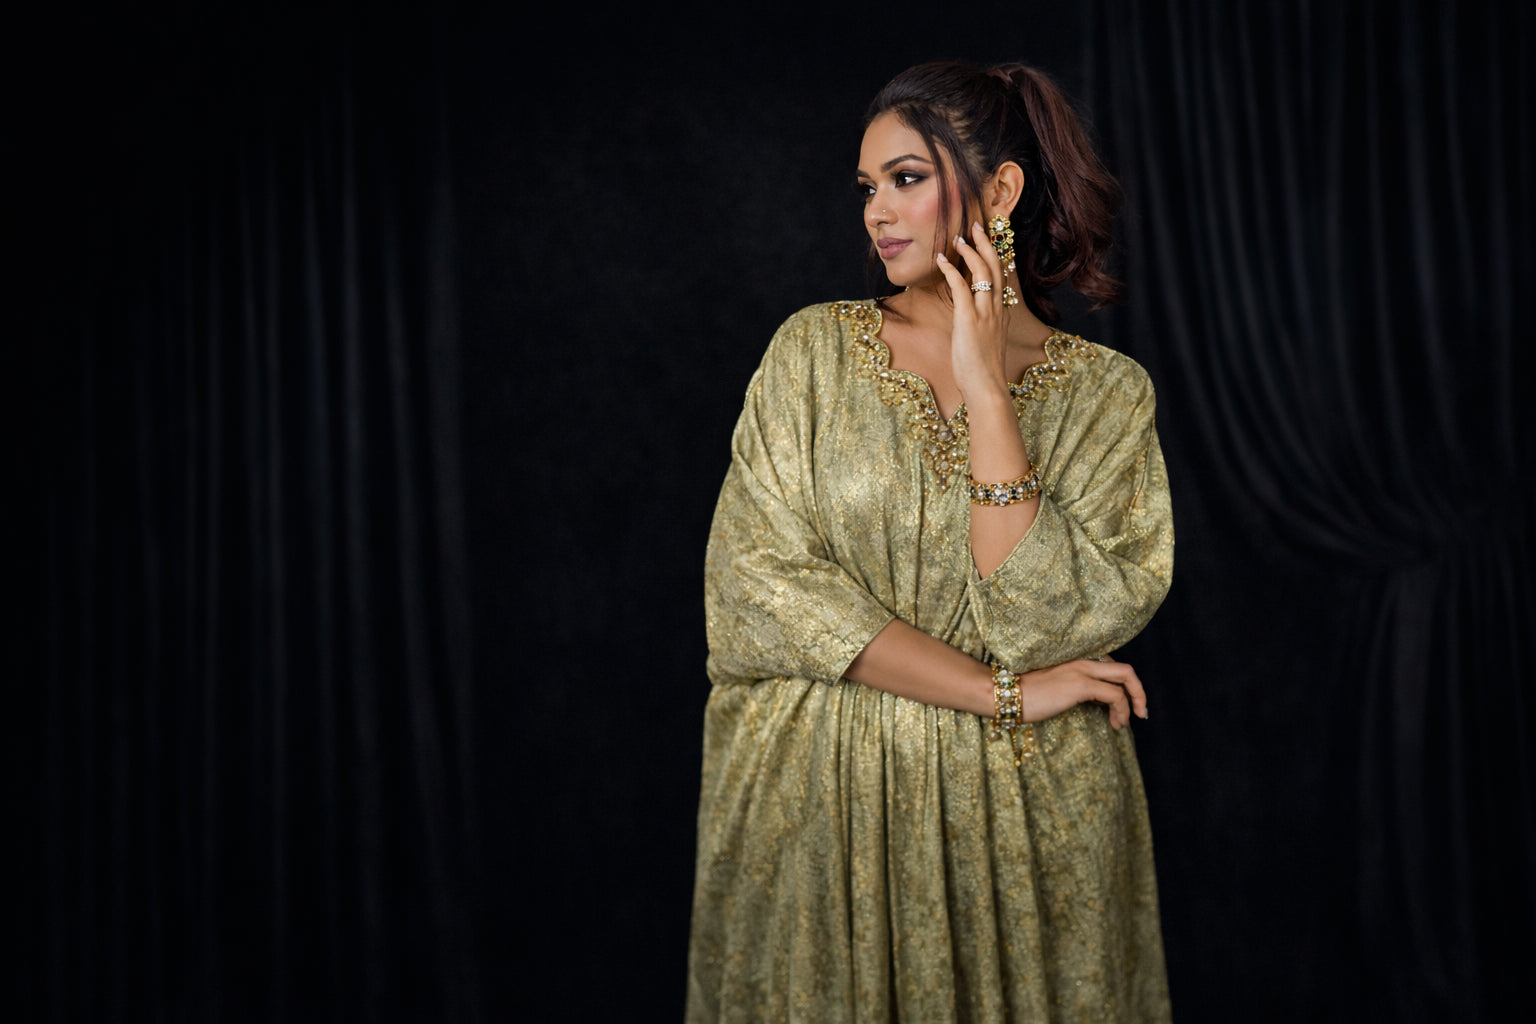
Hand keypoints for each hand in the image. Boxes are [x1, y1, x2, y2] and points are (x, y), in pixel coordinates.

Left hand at [934, 220, 1008, 403]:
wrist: (987, 388)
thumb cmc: (982, 372)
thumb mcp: (984, 344)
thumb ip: (980, 329)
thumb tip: (968, 322)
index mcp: (1001, 314)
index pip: (1002, 277)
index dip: (996, 256)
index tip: (989, 241)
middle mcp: (996, 308)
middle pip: (996, 266)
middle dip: (987, 243)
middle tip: (977, 226)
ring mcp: (984, 312)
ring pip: (982, 271)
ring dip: (970, 250)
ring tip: (959, 237)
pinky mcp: (968, 318)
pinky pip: (961, 286)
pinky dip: (951, 269)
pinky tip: (941, 259)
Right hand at [1017, 658, 1148, 729]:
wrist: (1003, 693)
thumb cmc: (1021, 695)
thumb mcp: (1052, 687)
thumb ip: (1071, 688)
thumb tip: (1089, 704)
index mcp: (1075, 659)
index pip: (1110, 667)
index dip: (1122, 685)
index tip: (1123, 706)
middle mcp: (1082, 660)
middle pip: (1125, 669)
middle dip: (1139, 692)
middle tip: (1140, 712)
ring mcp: (1082, 671)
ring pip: (1126, 678)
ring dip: (1134, 702)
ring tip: (1126, 722)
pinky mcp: (1080, 685)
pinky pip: (1115, 695)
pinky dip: (1122, 710)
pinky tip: (1116, 723)